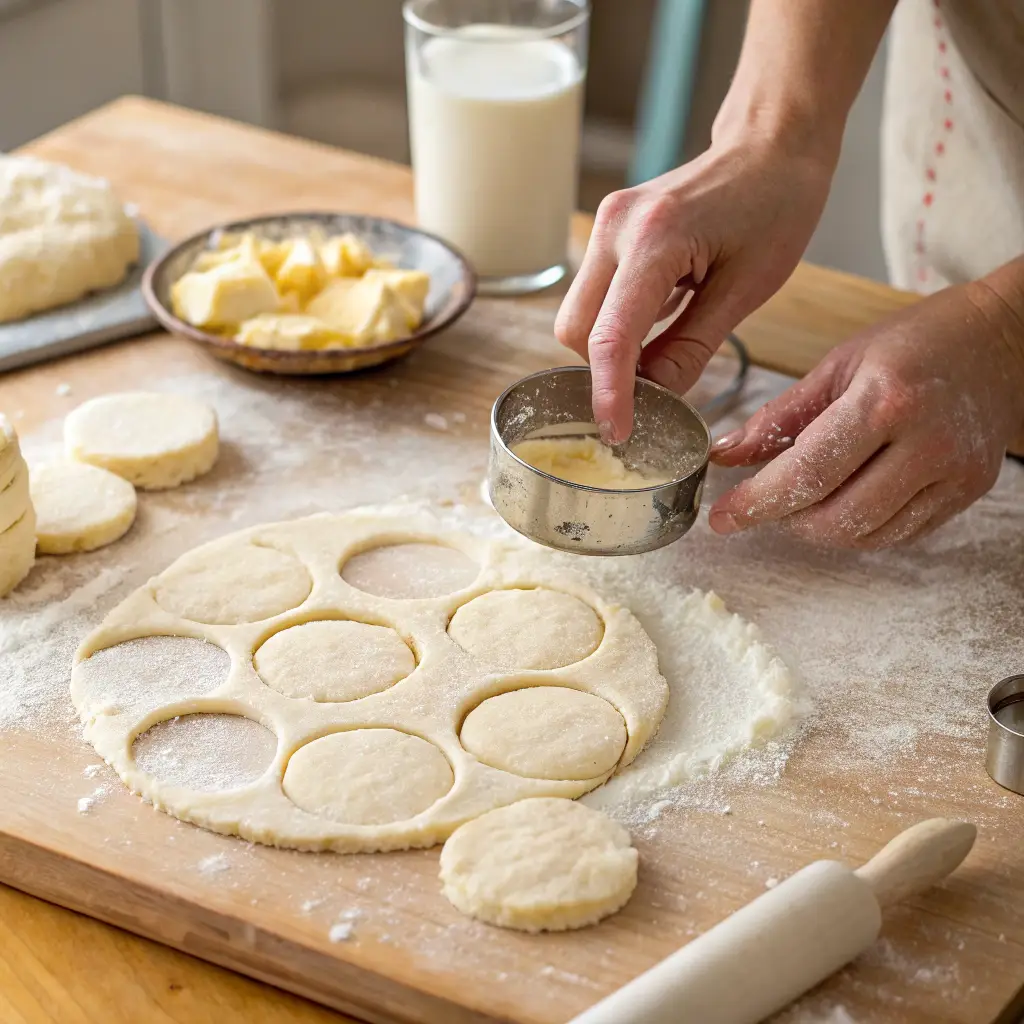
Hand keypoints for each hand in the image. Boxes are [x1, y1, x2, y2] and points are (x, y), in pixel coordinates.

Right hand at [554, 135, 833, 442]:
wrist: (772, 141)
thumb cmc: (776, 205)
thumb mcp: (746, 290)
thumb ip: (692, 347)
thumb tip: (656, 397)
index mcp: (654, 241)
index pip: (611, 338)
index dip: (610, 395)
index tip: (618, 432)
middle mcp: (615, 229)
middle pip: (577, 331)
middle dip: (606, 371)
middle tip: (653, 393)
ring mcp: (607, 226)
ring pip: (579, 316)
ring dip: (610, 349)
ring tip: (661, 355)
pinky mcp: (610, 231)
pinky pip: (594, 295)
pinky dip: (616, 325)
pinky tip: (658, 325)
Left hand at [708, 280, 1023, 547]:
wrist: (1004, 340)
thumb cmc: (917, 342)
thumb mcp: (839, 364)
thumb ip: (778, 416)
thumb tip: (724, 455)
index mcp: (884, 401)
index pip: (807, 472)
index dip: (756, 503)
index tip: (721, 518)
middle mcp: (925, 443)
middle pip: (837, 516)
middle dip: (786, 520)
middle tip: (762, 504)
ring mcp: (952, 474)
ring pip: (867, 534)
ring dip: (820, 528)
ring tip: (802, 500)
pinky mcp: (967, 493)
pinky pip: (899, 534)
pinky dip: (859, 528)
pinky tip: (844, 501)